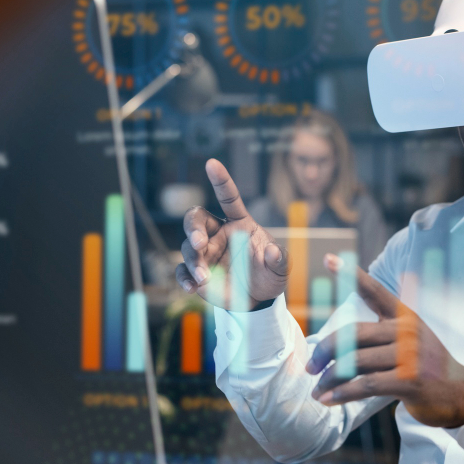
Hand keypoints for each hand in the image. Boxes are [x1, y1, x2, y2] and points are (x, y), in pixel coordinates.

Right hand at [175, 159, 287, 309]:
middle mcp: (218, 234)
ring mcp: (206, 253)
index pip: (228, 198)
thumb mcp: (280, 268)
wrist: (258, 300)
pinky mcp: (196, 273)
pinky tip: (192, 287)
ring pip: (189, 248)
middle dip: (193, 227)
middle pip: (196, 218)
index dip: (220, 180)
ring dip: (194, 261)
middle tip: (199, 242)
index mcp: (239, 224)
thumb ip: (279, 259)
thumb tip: (272, 252)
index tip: (212, 163)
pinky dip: (184, 278)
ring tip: (205, 277)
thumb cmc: (269, 274)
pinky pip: (182, 271)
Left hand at [305, 255, 463, 427]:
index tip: (329, 259)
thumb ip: (382, 335)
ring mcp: (410, 355)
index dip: (352, 275)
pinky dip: (343, 393)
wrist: (460, 393)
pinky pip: (367, 384)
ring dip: (330, 378)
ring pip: (356, 362)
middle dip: (326, 350)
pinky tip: (328, 399)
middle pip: (354, 333)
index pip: (375, 291)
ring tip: (317, 389)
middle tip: (310, 366)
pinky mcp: (410, 380)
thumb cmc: (427, 368)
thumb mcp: (411, 341)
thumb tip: (339, 347)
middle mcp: (407, 331)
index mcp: (405, 317)